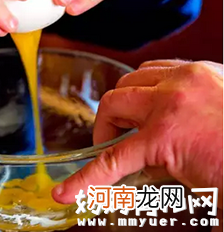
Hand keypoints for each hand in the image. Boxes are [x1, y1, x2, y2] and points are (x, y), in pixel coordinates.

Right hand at [52, 60, 222, 211]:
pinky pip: (159, 67)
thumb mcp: (200, 197)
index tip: (64, 192)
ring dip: (125, 103)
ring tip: (133, 125)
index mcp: (168, 133)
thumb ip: (154, 194)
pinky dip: (148, 84)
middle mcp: (172, 97)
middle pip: (113, 105)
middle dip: (103, 131)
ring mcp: (189, 77)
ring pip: (133, 79)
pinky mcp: (203, 69)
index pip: (111, 162)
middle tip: (110, 150)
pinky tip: (156, 103)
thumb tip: (123, 199)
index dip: (83, 182)